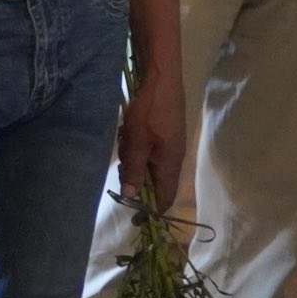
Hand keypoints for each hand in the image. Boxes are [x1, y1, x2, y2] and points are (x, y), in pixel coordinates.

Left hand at [116, 66, 185, 208]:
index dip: (151, 212)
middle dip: (135, 177)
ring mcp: (169, 143)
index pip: (165, 198)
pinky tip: (127, 130)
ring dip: (133, 157)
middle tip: (122, 162)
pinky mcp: (162, 130)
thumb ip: (134, 170)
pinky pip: (146, 147)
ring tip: (125, 138)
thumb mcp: (137, 142)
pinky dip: (134, 144)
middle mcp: (173, 157)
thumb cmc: (150, 111)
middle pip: (153, 180)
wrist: (161, 77)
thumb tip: (130, 197)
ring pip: (147, 162)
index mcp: (170, 164)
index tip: (134, 220)